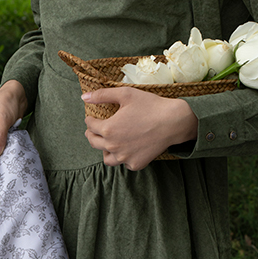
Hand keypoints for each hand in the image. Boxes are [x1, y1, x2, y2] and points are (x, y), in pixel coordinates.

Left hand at [82, 87, 197, 170]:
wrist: (173, 122)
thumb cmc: (150, 105)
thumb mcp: (126, 94)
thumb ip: (103, 95)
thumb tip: (84, 97)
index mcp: (108, 129)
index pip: (90, 126)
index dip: (89, 120)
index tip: (91, 118)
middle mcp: (113, 147)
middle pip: (94, 143)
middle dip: (91, 135)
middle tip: (94, 131)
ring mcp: (124, 158)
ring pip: (107, 158)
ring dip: (105, 150)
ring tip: (109, 143)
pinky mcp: (135, 164)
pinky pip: (124, 164)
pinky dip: (124, 157)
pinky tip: (128, 149)